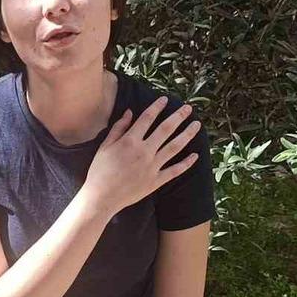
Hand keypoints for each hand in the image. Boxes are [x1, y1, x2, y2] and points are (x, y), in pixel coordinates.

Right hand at [81, 96, 200, 214]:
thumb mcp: (105, 146)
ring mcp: (152, 167)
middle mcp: (144, 151)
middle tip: (189, 108)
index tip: (165, 99)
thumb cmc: (100, 171)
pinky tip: (195, 155)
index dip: (157, 107)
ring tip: (197, 125)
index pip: (147, 118)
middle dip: (178, 117)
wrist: (102, 197)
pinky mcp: (156, 181)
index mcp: (130, 141)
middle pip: (166, 129)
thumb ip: (118, 128)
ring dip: (187, 134)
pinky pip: (175, 170)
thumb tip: (129, 112)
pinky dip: (186, 163)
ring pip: (174, 147)